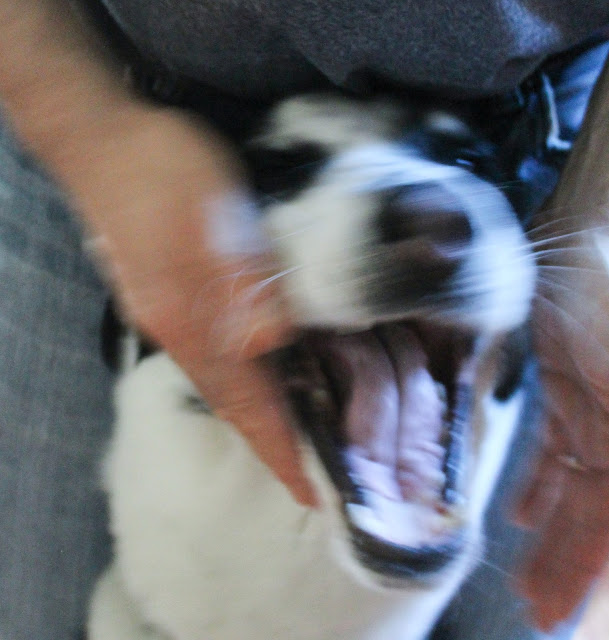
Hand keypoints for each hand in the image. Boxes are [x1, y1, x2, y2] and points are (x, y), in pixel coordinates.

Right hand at [57, 103, 316, 506]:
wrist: (105, 142)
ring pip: (225, 379)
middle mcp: (178, 331)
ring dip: (261, 409)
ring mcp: (171, 314)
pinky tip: (266, 366)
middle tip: (314, 467)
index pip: (247, 404)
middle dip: (273, 440)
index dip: (280, 449)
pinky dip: (246, 374)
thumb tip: (271, 344)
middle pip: (234, 402)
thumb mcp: (215, 218)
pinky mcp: (170, 294)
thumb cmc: (163, 174)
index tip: (310, 491)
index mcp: (192, 322)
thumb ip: (242, 283)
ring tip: (300, 427)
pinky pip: (215, 352)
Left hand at [514, 234, 608, 629]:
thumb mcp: (602, 388)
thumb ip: (596, 441)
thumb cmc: (605, 297)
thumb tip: (574, 507)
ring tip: (521, 570)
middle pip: (597, 512)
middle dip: (565, 562)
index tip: (550, 613)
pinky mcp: (571, 382)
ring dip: (549, 527)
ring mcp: (600, 405)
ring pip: (575, 482)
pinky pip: (557, 443)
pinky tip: (516, 509)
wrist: (592, 231)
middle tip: (532, 608)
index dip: (583, 570)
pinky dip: (538, 478)